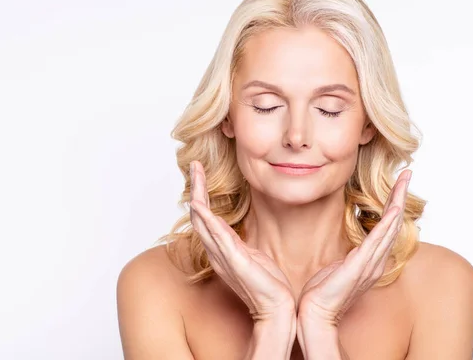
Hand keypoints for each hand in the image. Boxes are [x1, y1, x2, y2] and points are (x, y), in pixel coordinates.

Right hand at [188, 160, 295, 321]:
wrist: (278, 308)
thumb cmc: (268, 285)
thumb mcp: (253, 256)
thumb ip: (240, 243)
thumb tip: (235, 231)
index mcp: (222, 250)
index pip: (206, 217)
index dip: (201, 193)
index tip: (200, 172)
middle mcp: (218, 253)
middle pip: (199, 215)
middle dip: (196, 188)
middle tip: (194, 164)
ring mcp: (225, 257)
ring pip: (204, 222)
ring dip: (199, 197)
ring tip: (195, 175)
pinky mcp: (236, 262)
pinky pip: (217, 238)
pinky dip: (207, 221)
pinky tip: (199, 205)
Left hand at [296, 169, 411, 326]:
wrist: (314, 313)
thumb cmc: (322, 293)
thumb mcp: (337, 267)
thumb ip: (347, 256)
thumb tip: (349, 248)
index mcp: (371, 260)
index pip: (386, 227)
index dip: (393, 204)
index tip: (396, 184)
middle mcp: (376, 261)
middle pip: (394, 222)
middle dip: (400, 196)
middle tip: (407, 173)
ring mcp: (370, 264)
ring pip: (390, 226)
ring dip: (397, 201)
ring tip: (404, 180)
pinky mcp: (360, 267)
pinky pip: (378, 241)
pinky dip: (388, 223)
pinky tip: (394, 208)